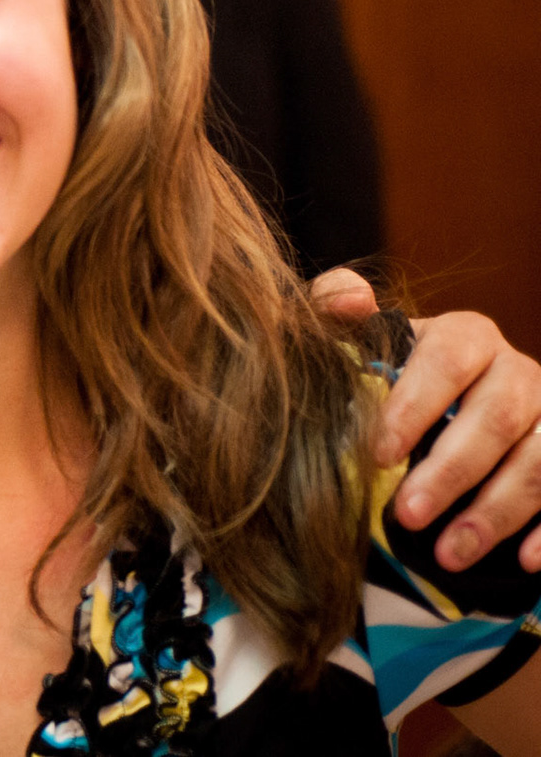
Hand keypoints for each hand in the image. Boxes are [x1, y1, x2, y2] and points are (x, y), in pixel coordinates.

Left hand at [311, 269, 540, 571]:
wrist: (451, 402)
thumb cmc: (398, 377)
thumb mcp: (369, 342)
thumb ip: (341, 311)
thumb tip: (350, 300)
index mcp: (466, 337)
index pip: (447, 362)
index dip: (415, 406)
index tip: (378, 454)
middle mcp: (518, 372)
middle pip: (497, 417)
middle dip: (451, 470)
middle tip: (407, 514)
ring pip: (538, 461)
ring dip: (495, 512)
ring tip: (448, 554)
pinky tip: (525, 561)